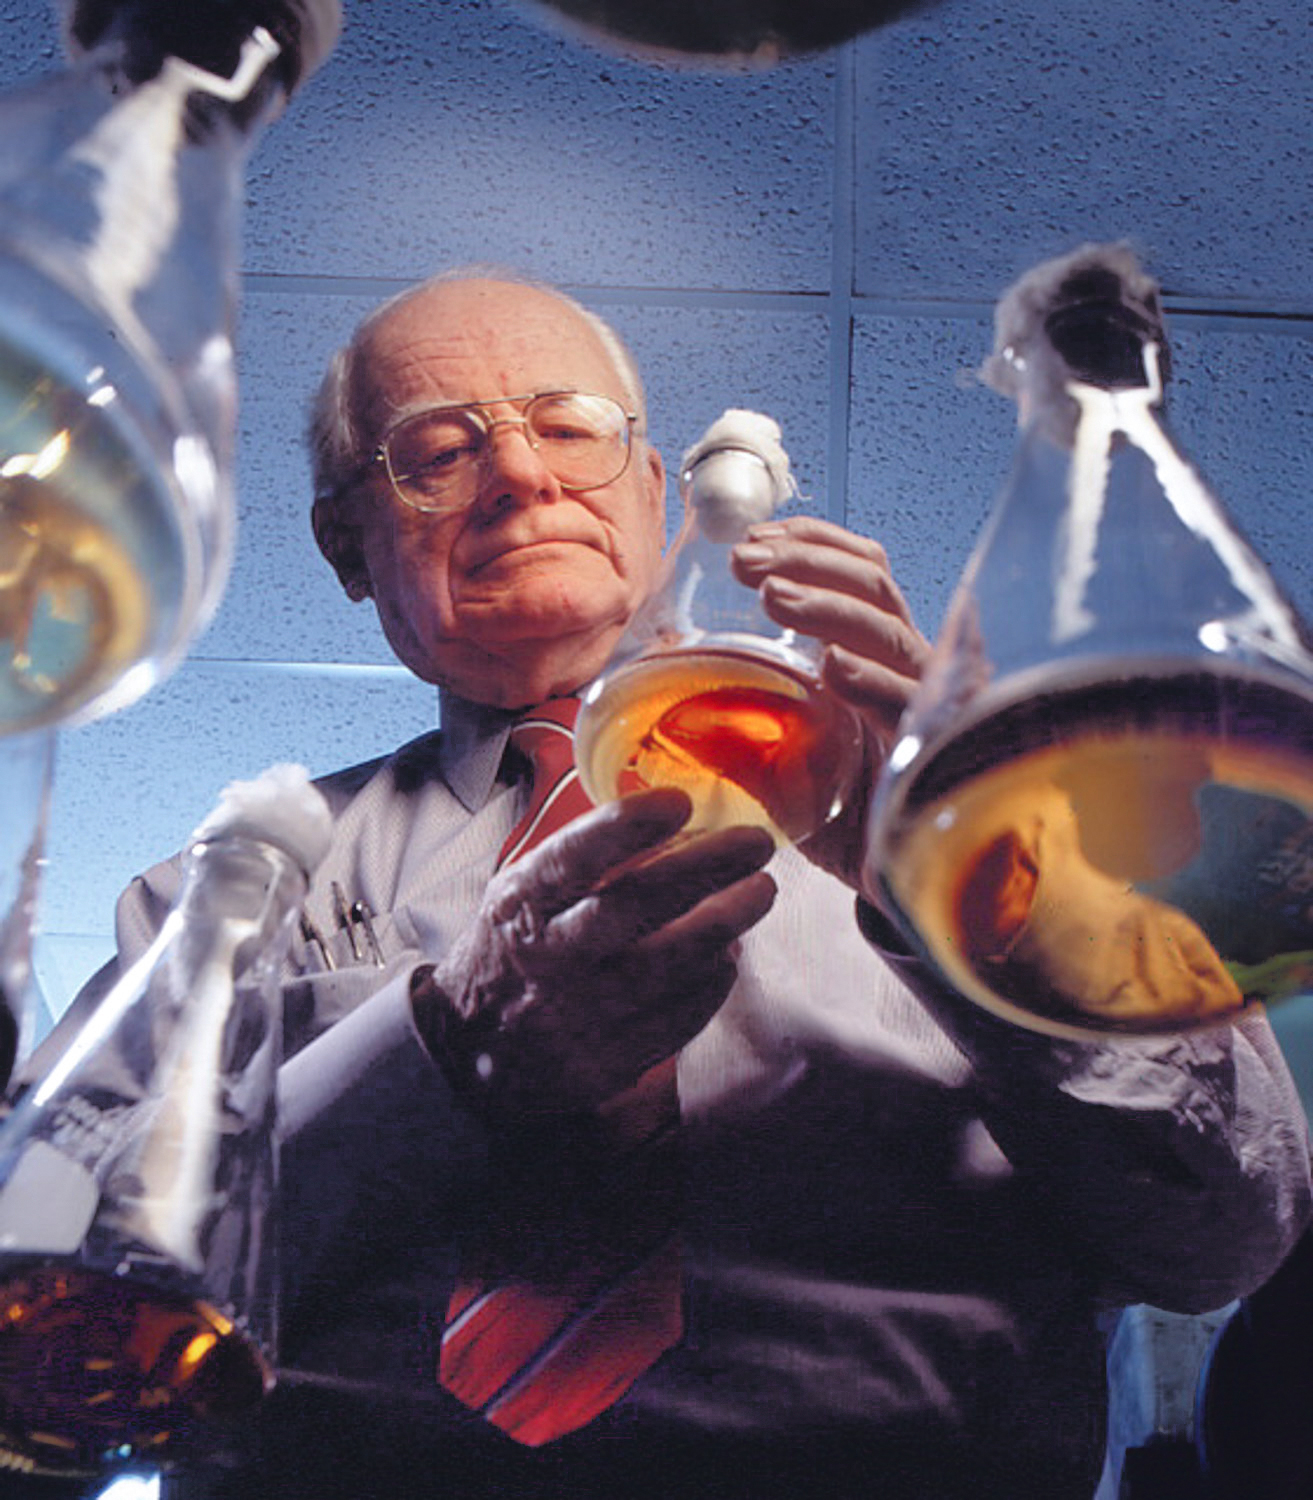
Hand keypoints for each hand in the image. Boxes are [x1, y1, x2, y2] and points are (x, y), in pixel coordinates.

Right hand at [411, 788, 775, 1123]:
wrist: (473, 1049)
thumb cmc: (513, 949)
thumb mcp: (522, 892)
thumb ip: (583, 860)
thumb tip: (673, 819)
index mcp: (522, 906)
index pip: (572, 859)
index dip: (625, 827)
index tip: (678, 802)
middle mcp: (550, 958)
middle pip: (636, 907)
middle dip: (705, 868)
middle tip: (756, 842)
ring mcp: (582, 1013)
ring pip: (669, 965)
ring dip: (725, 923)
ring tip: (759, 891)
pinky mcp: (610, 1059)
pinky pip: (679, 1017)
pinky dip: (713, 982)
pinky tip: (729, 954)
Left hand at [731, 515, 930, 895]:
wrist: (896, 887)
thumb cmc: (840, 809)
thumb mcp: (778, 744)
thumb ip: (737, 696)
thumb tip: (665, 646)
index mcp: (873, 652)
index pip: (858, 570)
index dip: (810, 541)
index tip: (754, 536)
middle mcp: (904, 668)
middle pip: (873, 584)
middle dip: (808, 561)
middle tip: (746, 562)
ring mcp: (924, 707)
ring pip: (892, 634)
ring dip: (830, 609)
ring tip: (775, 597)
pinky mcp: (932, 757)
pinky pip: (911, 709)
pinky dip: (874, 684)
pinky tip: (834, 670)